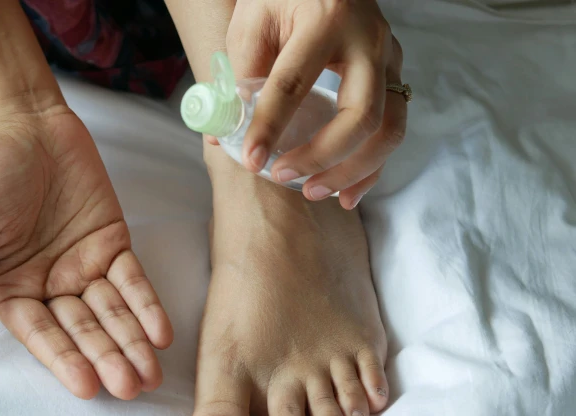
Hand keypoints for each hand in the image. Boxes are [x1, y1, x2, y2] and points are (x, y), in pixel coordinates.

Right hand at [0, 107, 172, 399]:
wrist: (27, 124)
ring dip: (132, 342)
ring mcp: (84, 267)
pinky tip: (161, 332)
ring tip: (151, 373)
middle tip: (130, 386)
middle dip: (107, 358)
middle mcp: (50, 287)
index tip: (87, 387)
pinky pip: (133, 280)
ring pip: (113, 313)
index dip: (63, 360)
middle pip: (83, 330)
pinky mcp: (113, 245)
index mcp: (11, 290)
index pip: (41, 334)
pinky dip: (147, 305)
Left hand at [223, 0, 406, 208]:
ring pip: (388, 129)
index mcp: (325, 19)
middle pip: (360, 114)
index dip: (270, 126)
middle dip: (321, 156)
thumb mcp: (253, 22)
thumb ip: (240, 74)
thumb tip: (224, 135)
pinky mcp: (394, 76)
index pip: (294, 82)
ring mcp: (389, 58)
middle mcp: (368, 39)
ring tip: (313, 192)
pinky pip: (393, 130)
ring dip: (352, 170)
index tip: (250, 160)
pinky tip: (346, 194)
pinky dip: (371, 168)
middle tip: (283, 177)